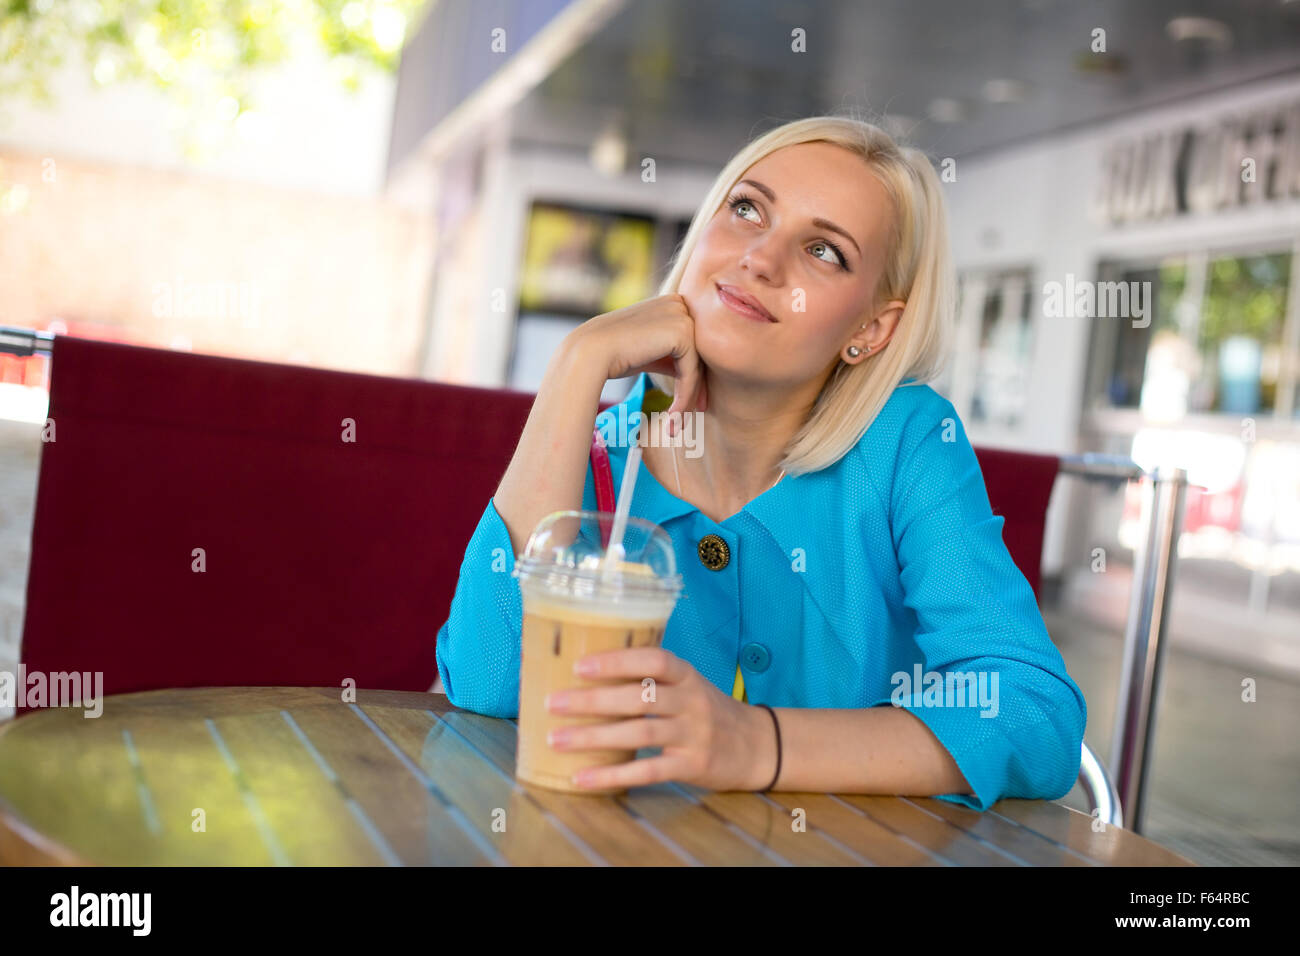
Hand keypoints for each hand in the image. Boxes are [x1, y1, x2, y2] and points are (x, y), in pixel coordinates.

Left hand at [543, 647, 775, 791]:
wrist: (757, 745)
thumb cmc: (709, 711)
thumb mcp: (689, 685)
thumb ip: (653, 679)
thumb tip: (591, 673)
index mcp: (688, 675)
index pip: (654, 659)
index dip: (617, 660)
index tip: (579, 666)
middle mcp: (692, 701)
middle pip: (638, 697)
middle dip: (592, 700)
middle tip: (553, 703)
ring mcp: (694, 734)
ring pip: (639, 733)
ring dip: (594, 737)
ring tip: (557, 740)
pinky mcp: (693, 765)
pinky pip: (648, 771)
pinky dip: (612, 776)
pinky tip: (583, 777)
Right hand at [563, 293, 707, 424]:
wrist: (590, 353)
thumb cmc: (613, 356)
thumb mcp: (648, 352)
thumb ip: (670, 356)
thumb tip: (693, 376)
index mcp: (670, 303)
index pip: (692, 343)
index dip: (694, 374)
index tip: (694, 402)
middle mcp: (679, 303)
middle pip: (699, 353)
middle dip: (698, 387)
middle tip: (698, 413)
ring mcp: (682, 315)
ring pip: (697, 366)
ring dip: (689, 398)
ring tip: (677, 423)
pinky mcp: (682, 332)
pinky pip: (691, 372)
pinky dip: (685, 397)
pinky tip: (672, 416)